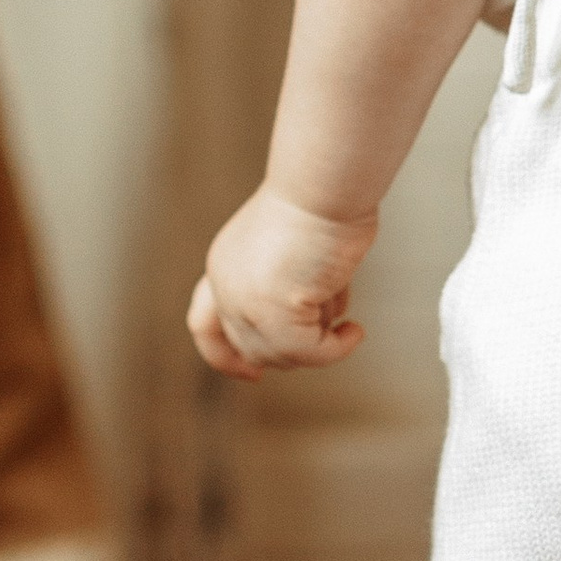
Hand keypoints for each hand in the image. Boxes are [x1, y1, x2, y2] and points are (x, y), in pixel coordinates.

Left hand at [189, 186, 376, 380]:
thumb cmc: (322, 204)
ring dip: (320, 343)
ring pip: (282, 356)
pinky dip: (336, 349)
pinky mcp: (275, 314)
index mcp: (225, 267)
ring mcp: (246, 304)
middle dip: (294, 351)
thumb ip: (293, 289)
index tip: (252, 375)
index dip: (224, 356)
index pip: (205, 326)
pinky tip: (355, 331)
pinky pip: (310, 353)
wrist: (324, 185)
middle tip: (332, 338)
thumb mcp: (296, 253)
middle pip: (251, 349)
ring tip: (344, 316)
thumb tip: (320, 325)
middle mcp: (227, 287)